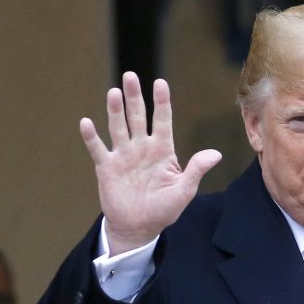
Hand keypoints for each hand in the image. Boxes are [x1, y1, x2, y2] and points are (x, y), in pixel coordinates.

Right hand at [80, 73, 221, 253]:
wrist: (139, 228)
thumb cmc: (163, 210)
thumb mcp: (184, 191)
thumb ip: (196, 170)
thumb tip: (216, 154)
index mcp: (162, 150)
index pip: (162, 120)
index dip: (161, 102)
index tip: (160, 83)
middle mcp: (141, 147)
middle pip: (137, 116)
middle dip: (134, 97)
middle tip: (130, 76)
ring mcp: (123, 155)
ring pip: (118, 127)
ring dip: (115, 110)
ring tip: (114, 92)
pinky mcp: (106, 167)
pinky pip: (98, 149)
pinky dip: (91, 137)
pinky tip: (86, 122)